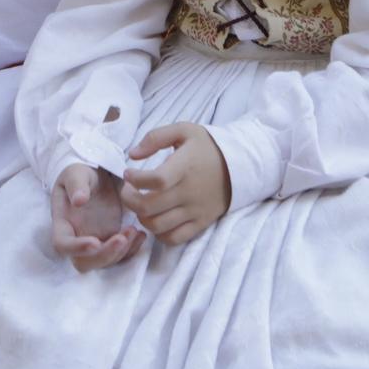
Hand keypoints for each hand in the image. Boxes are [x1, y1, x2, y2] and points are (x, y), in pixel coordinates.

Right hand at [51, 164, 145, 271]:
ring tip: (134, 231)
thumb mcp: (76, 172)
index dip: (77, 248)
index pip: (62, 244)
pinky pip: (120, 255)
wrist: (97, 174)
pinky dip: (131, 250)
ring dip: (120, 252)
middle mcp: (76, 237)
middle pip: (84, 262)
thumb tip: (78, 200)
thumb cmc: (81, 173)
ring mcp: (94, 241)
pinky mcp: (110, 240)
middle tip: (122, 237)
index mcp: (63, 222)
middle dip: (105, 255)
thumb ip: (76, 185)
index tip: (95, 242)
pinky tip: (140, 234)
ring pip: (104, 261)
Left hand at [120, 123, 230, 246]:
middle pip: (149, 207)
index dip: (135, 179)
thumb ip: (155, 137)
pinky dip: (159, 233)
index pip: (156, 180)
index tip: (129, 173)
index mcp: (185, 167)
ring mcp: (195, 211)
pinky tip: (156, 218)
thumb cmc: (207, 147)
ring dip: (141, 217)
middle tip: (128, 190)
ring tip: (140, 204)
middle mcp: (189, 192)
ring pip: (157, 226)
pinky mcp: (200, 223)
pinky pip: (174, 238)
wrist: (241, 166)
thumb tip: (132, 154)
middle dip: (129, 200)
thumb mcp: (183, 130)